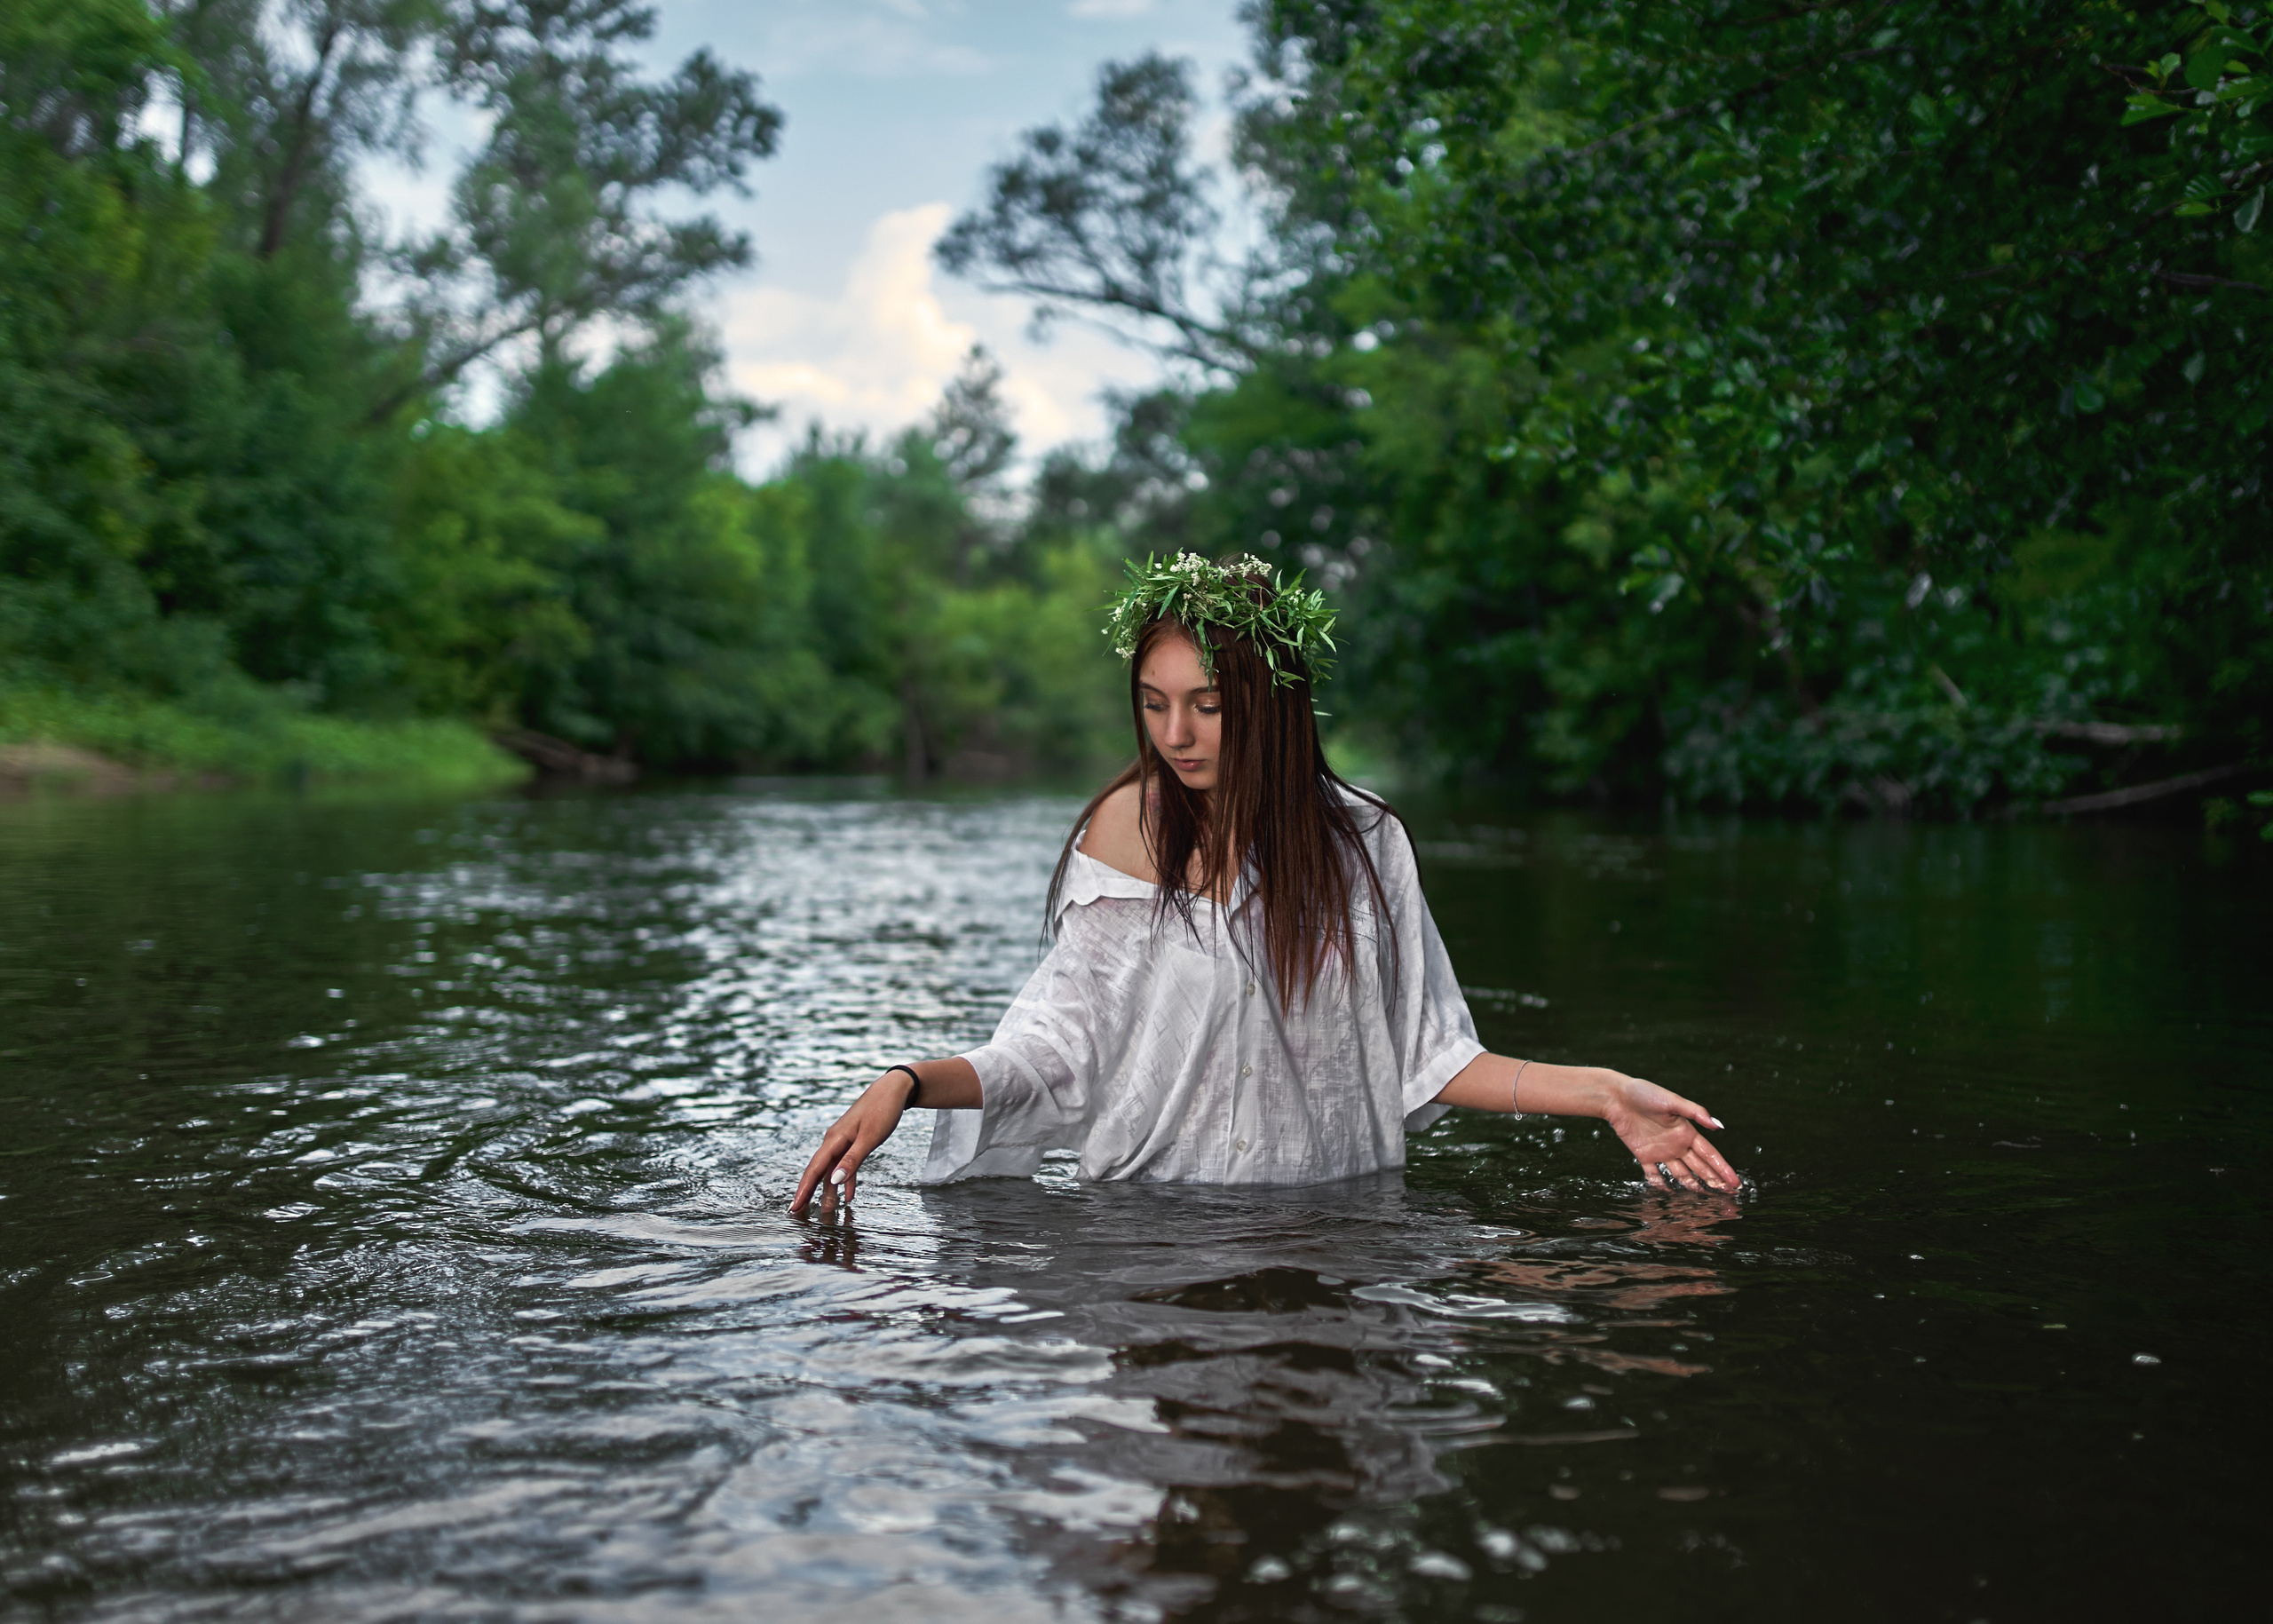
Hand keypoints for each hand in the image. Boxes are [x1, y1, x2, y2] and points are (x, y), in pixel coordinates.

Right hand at [790, 1071, 917, 1214]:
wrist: (893, 1089)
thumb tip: (834, 1180)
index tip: (794, 1207)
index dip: (804, 1189)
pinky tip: (848, 1196)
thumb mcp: (870, 1138)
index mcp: (834, 1139)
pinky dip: (846, 1180)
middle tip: (797, 1212)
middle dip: (808, 1192)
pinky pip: (845, 1165)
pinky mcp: (852, 1141)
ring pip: (832, 1170)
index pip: (815, 1169)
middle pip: (818, 1171)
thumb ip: (853, 1160)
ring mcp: (842, 1141)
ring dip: (829, 1190)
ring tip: (826, 1211)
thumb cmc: (882, 1110)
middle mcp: (834, 1140)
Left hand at [1598, 1074, 1738, 1192]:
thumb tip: (1719, 1125)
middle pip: (1699, 1167)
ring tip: (1704, 1198)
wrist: (1616, 1097)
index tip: (1735, 1183)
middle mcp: (1677, 1144)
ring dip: (1692, 1185)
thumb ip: (1695, 1112)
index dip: (1723, 1169)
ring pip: (1681, 1173)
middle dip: (1714, 1180)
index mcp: (1687, 1132)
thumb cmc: (1645, 1094)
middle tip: (1728, 1196)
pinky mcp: (1643, 1155)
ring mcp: (1661, 1151)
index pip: (1710, 1155)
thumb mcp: (1672, 1101)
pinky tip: (1669, 1193)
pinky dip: (1661, 1184)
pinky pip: (1654, 1174)